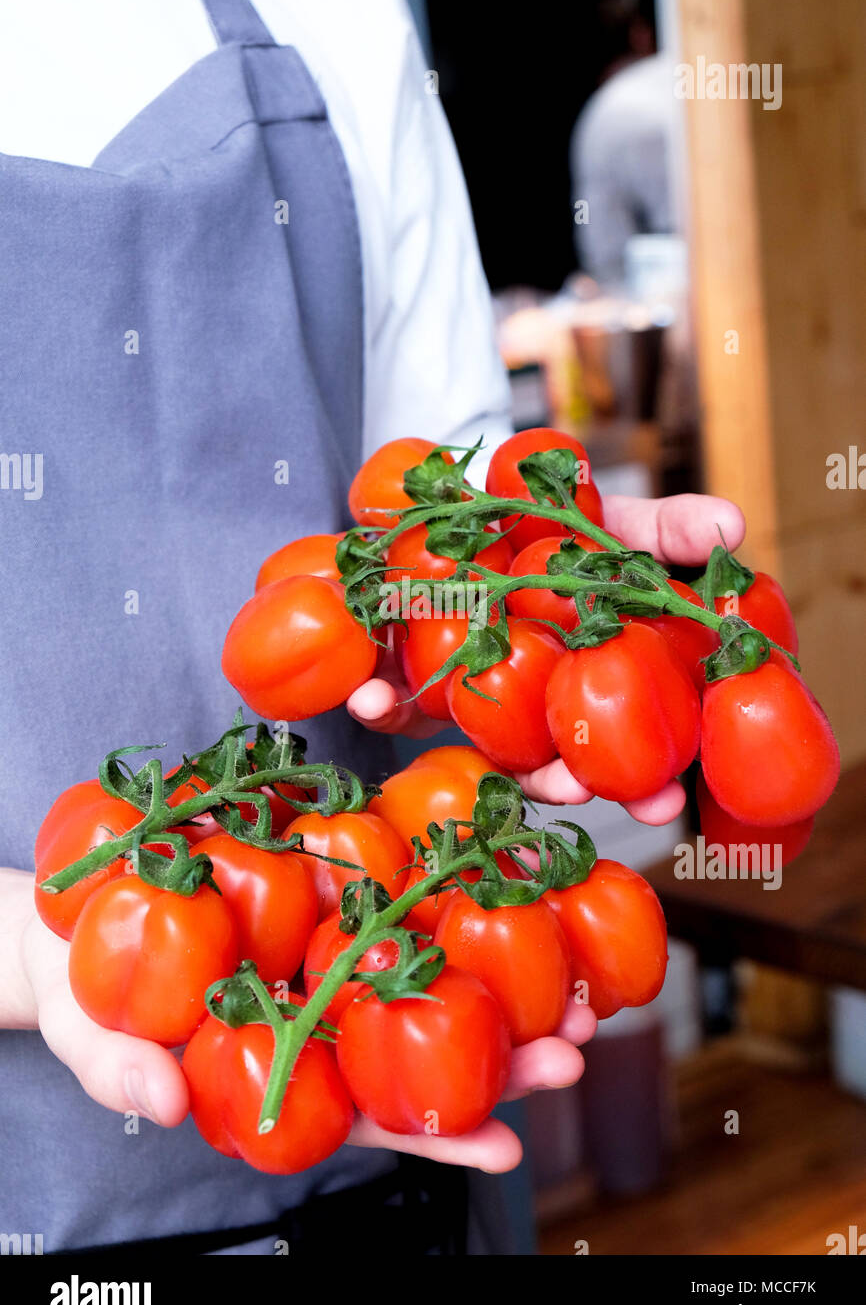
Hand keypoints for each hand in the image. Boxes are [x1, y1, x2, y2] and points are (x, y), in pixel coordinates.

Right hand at [12, 872, 594, 1170]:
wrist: (75, 917)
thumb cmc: (90, 999)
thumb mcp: (95, 1039)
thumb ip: (126, 1073)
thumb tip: (164, 1101)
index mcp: (291, 1071)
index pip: (375, 1116)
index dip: (439, 1135)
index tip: (509, 1145)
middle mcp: (327, 1012)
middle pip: (427, 1044)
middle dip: (507, 1055)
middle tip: (578, 1049)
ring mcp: (333, 945)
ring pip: (428, 964)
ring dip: (506, 969)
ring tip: (577, 970)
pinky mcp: (328, 880)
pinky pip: (396, 881)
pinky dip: (451, 877)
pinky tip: (503, 863)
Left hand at [348, 491, 745, 822]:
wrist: (472, 500)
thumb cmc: (564, 525)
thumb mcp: (623, 524)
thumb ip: (672, 531)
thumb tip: (732, 524)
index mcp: (589, 681)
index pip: (622, 746)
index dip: (644, 781)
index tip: (662, 804)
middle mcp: (532, 699)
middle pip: (551, 760)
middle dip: (566, 784)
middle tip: (576, 792)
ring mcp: (470, 690)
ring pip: (470, 736)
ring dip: (462, 750)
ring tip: (476, 762)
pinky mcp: (405, 674)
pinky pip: (391, 697)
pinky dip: (378, 700)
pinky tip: (367, 700)